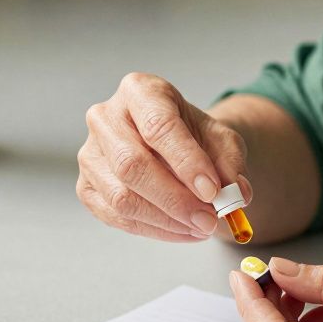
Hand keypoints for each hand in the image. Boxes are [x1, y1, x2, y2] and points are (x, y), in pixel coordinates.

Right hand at [78, 73, 251, 241]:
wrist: (174, 144)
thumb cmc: (194, 136)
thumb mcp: (222, 140)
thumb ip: (231, 164)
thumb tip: (236, 195)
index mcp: (140, 91)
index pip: (159, 126)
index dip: (186, 161)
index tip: (213, 191)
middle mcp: (106, 117)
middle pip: (132, 165)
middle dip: (175, 200)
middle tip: (209, 220)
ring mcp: (90, 153)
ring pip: (121, 197)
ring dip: (166, 221)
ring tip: (201, 227)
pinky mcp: (87, 187)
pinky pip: (116, 217)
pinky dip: (155, 230)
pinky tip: (182, 230)